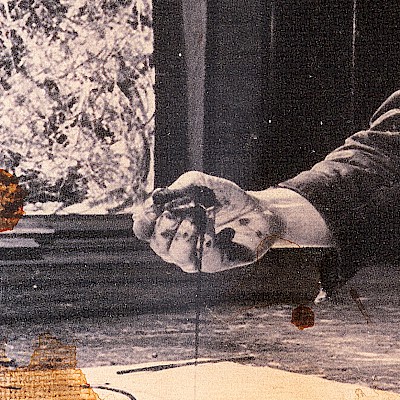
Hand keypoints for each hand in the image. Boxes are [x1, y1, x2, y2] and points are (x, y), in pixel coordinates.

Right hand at [133, 171, 280, 272]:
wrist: (255, 209)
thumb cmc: (222, 197)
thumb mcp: (197, 185)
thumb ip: (176, 191)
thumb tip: (154, 199)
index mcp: (166, 225)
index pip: (143, 230)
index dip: (144, 221)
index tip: (153, 208)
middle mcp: (175, 244)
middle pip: (157, 244)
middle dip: (164, 229)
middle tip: (174, 213)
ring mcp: (194, 256)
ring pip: (177, 256)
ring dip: (184, 236)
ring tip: (196, 218)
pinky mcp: (213, 263)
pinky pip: (203, 258)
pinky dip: (206, 240)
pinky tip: (213, 226)